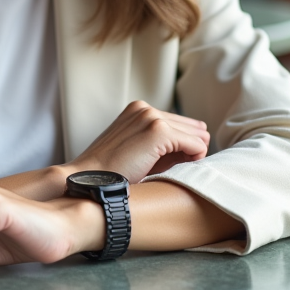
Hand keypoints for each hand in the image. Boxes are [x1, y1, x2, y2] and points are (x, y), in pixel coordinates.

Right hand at [68, 100, 209, 183]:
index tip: (180, 161)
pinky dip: (196, 157)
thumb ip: (164, 145)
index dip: (184, 143)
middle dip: (191, 147)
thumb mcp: (139, 151)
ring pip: (195, 135)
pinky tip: (184, 168)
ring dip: (193, 153)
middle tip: (182, 167)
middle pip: (190, 126)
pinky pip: (196, 145)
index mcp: (138, 110)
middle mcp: (145, 108)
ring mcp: (151, 118)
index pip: (177, 122)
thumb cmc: (112, 173)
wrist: (90, 180)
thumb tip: (199, 146)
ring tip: (181, 169)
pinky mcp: (158, 131)